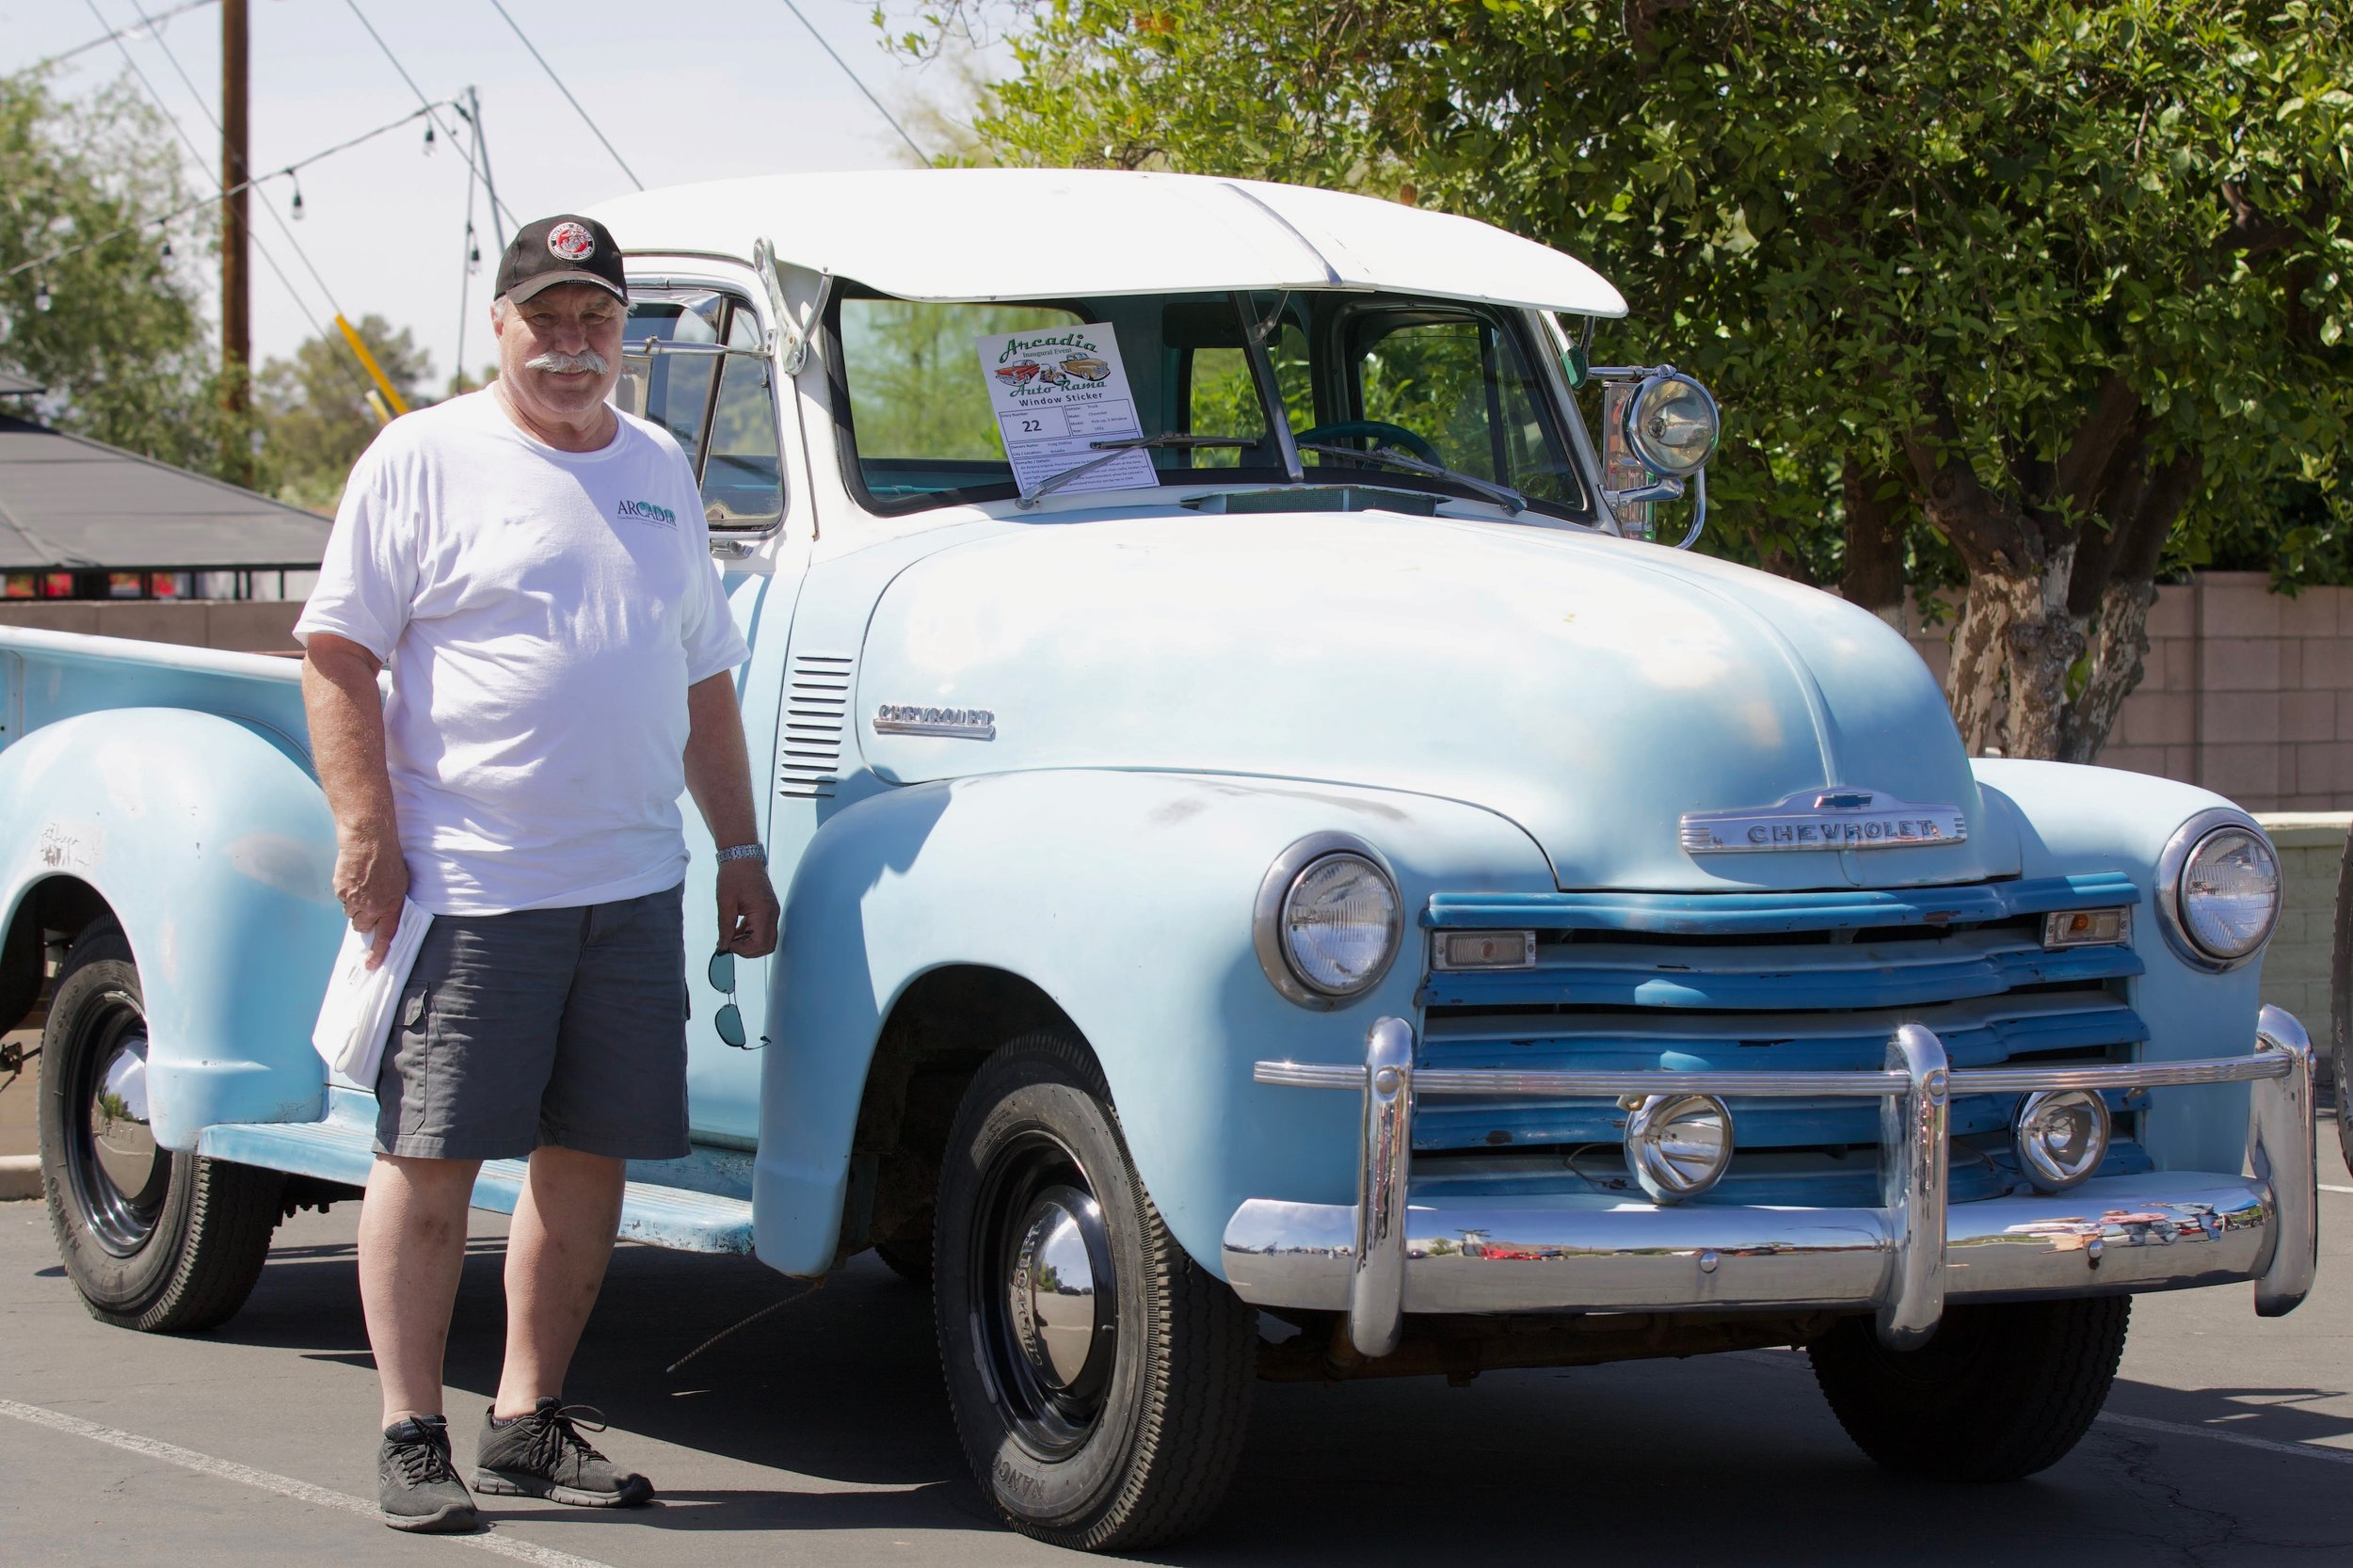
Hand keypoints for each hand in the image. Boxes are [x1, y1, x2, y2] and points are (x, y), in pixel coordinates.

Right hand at [332, 828, 408, 970]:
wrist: (369, 842)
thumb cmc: (389, 861)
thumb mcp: (400, 884)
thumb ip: (391, 903)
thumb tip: (385, 917)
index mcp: (391, 906)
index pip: (385, 936)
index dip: (378, 953)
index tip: (371, 966)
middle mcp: (372, 907)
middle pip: (362, 926)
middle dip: (364, 919)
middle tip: (368, 902)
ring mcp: (355, 900)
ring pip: (350, 913)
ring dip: (355, 905)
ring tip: (363, 885)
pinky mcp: (341, 890)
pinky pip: (342, 899)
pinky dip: (346, 892)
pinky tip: (354, 878)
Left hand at [715, 859, 779, 958]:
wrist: (743, 856)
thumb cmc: (734, 876)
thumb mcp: (725, 903)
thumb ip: (725, 928)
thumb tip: (723, 946)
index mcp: (763, 912)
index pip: (760, 944)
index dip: (743, 950)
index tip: (727, 944)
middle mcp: (772, 914)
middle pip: (767, 946)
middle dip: (748, 950)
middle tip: (730, 944)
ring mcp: (772, 912)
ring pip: (767, 940)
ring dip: (750, 943)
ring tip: (732, 936)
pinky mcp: (769, 909)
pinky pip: (764, 930)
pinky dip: (752, 934)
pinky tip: (737, 929)